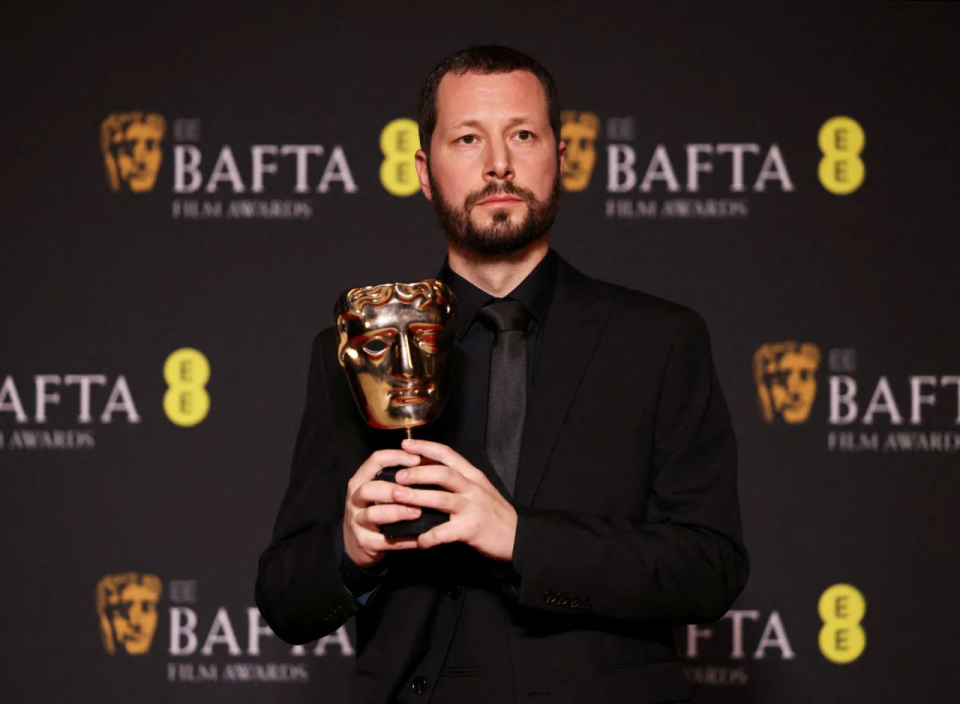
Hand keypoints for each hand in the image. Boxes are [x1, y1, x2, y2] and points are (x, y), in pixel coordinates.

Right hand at [343, 449, 423, 567]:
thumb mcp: (381, 489)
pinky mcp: (364, 541)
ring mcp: (356, 521)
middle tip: (413, 491)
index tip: (417, 460)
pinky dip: (403, 540)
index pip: (375, 460)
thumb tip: (431, 460)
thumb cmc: (375, 507)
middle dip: (391, 489)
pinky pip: (384, 541)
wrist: (356, 541)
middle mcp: (355, 498)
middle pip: (368, 489)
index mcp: (361, 479)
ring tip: (417, 512)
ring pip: (373, 514)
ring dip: (397, 512)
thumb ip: (399, 476)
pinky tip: (419, 537)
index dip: (396, 457)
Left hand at [393, 438, 517, 561]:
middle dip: (417, 473)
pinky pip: (445, 531)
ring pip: (442, 499)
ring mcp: (473, 508)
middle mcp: (472, 488)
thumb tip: (426, 473)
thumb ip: (458, 480)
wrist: (517, 536)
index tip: (405, 444)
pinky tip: (418, 540)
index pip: (448, 454)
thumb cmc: (494, 513)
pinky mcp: (471, 529)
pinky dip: (429, 536)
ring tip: (397, 498)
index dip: (425, 447)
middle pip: (443, 473)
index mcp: (473, 475)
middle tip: (397, 476)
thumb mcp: (479, 489)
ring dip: (417, 497)